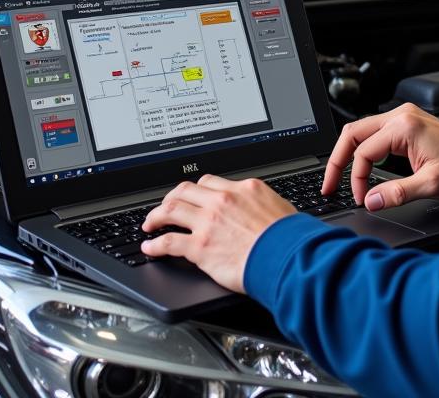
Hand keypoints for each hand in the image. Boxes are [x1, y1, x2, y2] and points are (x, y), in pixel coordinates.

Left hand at [140, 175, 295, 292]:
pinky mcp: (200, 247)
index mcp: (243, 189)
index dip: (195, 190)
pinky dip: (155, 245)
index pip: (209, 181)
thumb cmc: (289, 236)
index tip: (190, 197)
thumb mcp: (278, 206)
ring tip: (149, 224)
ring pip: (171, 210)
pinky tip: (150, 248)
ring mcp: (209, 222)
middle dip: (170, 198)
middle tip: (164, 207)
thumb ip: (260, 204)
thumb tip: (259, 209)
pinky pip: (168, 242)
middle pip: (185, 190)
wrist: (287, 256)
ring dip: (156, 217)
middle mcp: (222, 201)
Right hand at [322, 103, 438, 211]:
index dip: (356, 178)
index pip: (364, 151)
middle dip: (338, 160)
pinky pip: (374, 134)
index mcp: (404, 126)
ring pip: (361, 131)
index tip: (361, 197)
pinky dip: (363, 150)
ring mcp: (403, 118)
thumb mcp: (431, 185)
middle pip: (353, 133)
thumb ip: (398, 193)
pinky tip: (360, 167)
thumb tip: (371, 201)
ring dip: (348, 154)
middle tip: (328, 184)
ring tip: (339, 177)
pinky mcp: (406, 124)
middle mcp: (401, 116)